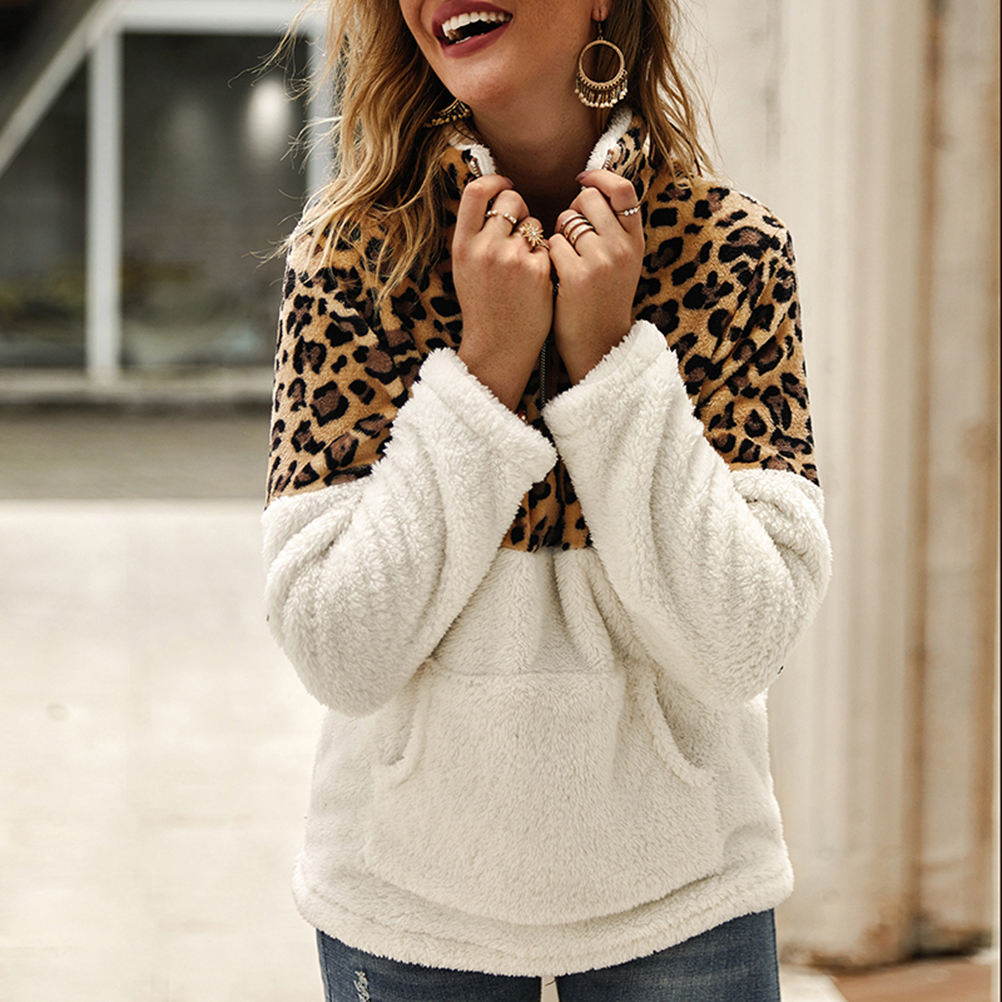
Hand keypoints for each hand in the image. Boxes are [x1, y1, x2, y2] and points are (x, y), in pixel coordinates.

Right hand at [452, 175, 553, 410]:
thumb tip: (490, 195)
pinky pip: (549, 246)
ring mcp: (513, 259)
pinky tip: (537, 280)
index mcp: (462, 245)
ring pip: (534, 222)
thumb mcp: (465, 268)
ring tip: (525, 265)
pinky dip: (547, 257)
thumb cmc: (483, 307)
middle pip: (511, 199)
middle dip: (520, 208)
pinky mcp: (539, 271)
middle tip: (520, 229)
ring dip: (534, 236)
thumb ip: (475, 235)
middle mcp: (485, 248)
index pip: (476, 191)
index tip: (504, 186)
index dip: (494, 181)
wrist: (498, 347)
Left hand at [549, 170, 644, 383]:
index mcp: (636, 241)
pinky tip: (554, 276)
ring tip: (565, 262)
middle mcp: (622, 247)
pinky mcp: (577, 276)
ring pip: (567, 219)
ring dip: (558, 235)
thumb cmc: (602, 303)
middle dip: (572, 211)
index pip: (623, 189)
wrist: (600, 347)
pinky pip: (551, 243)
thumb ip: (613, 229)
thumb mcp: (622, 263)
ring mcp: (601, 261)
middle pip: (588, 198)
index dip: (600, 176)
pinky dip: (547, 256)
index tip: (583, 179)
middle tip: (570, 238)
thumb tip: (591, 187)